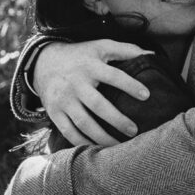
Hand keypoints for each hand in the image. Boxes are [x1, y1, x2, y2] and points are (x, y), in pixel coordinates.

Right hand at [33, 39, 151, 145]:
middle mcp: (76, 83)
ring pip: (83, 122)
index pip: (113, 76)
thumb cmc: (81, 55)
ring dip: (101, 137)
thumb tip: (152, 55)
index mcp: (90, 65)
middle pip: (97, 104)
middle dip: (117, 119)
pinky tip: (97, 149)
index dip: (130, 85)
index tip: (146, 96)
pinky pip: (68, 131)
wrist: (43, 62)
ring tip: (119, 146)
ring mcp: (64, 99)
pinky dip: (82, 142)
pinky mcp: (55, 112)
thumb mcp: (101, 46)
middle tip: (134, 131)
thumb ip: (126, 50)